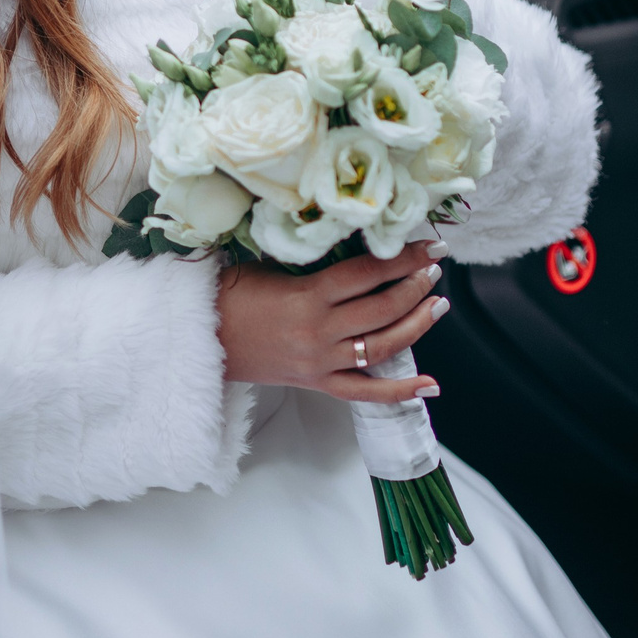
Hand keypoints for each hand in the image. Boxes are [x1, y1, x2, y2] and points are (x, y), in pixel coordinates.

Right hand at [217, 240, 449, 403]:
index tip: (429, 245)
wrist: (200, 339)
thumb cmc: (230, 295)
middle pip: (383, 308)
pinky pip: (364, 392)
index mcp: (307, 296)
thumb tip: (357, 245)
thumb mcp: (270, 266)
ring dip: (417, 324)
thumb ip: (314, 261)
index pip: (368, 273)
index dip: (403, 258)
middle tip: (434, 269)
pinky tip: (430, 386)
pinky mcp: (316, 383)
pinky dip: (399, 392)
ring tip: (437, 304)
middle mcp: (319, 331)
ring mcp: (320, 361)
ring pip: (383, 346)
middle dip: (416, 286)